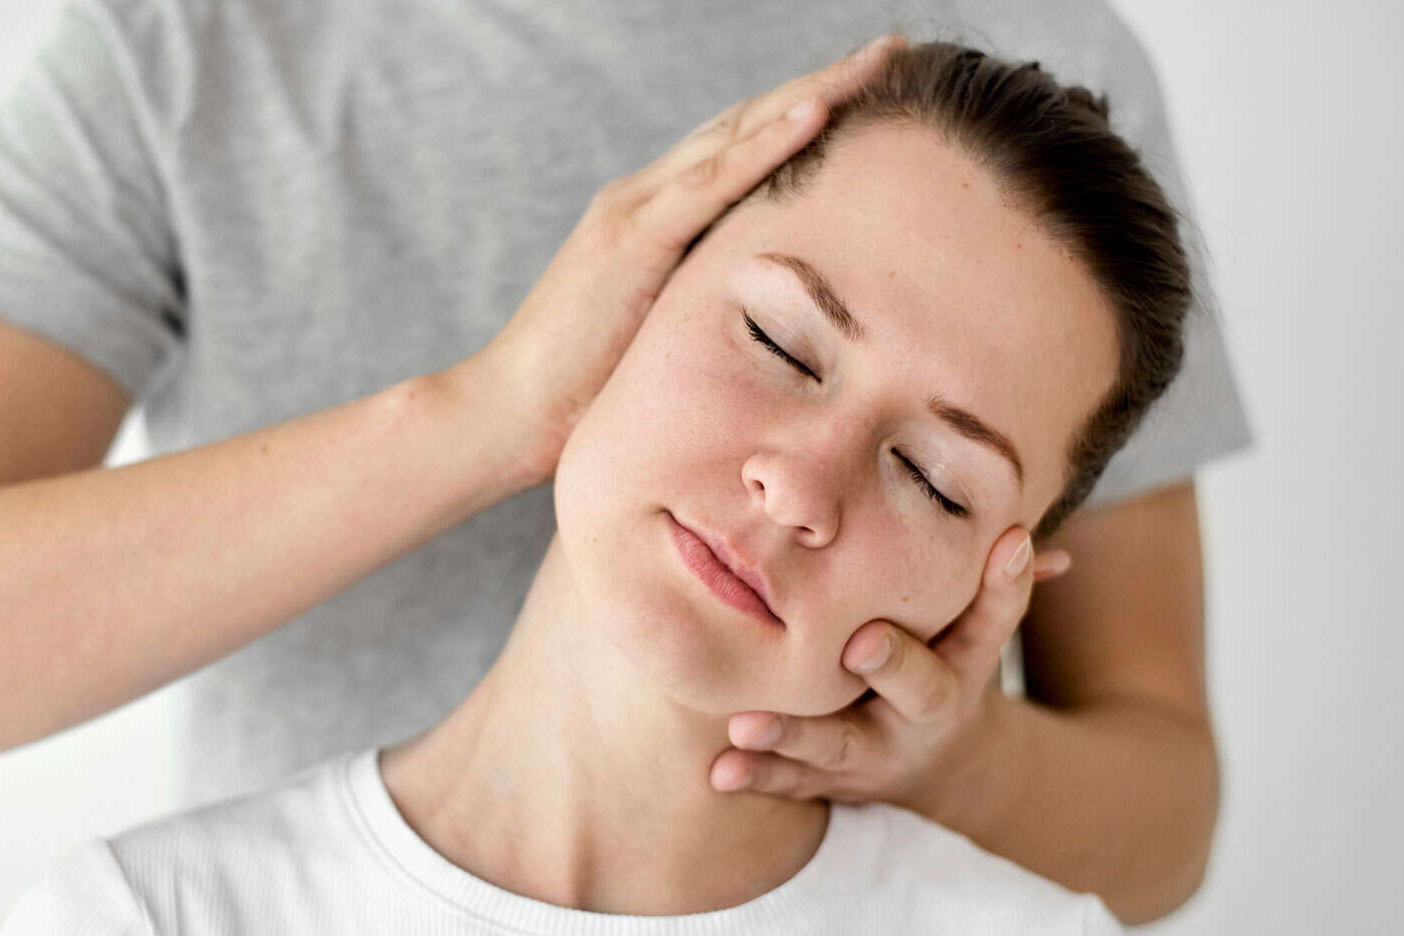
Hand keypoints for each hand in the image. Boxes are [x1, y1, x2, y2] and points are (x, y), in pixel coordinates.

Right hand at [442, 32, 906, 488]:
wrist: (507, 416)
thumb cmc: (583, 399)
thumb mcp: (663, 341)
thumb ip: (705, 312)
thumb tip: (771, 332)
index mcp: (654, 220)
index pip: (742, 149)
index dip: (807, 115)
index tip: (873, 92)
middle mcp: (644, 198)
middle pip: (748, 123)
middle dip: (825, 84)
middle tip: (897, 51)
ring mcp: (635, 212)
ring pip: (739, 134)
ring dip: (814, 93)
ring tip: (880, 62)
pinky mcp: (632, 241)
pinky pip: (713, 181)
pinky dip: (769, 144)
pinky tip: (821, 113)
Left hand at [710, 527, 1072, 808]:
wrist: (936, 767)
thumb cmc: (940, 668)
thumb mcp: (973, 633)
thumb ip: (989, 587)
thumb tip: (1014, 529)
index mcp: (965, 663)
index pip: (991, 622)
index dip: (1002, 587)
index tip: (1007, 540)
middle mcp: (926, 711)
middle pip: (919, 689)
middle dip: (893, 665)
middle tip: (860, 643)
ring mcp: (877, 750)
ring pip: (837, 744)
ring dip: (793, 736)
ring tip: (747, 726)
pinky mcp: (831, 779)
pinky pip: (794, 781)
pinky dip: (759, 776)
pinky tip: (722, 772)